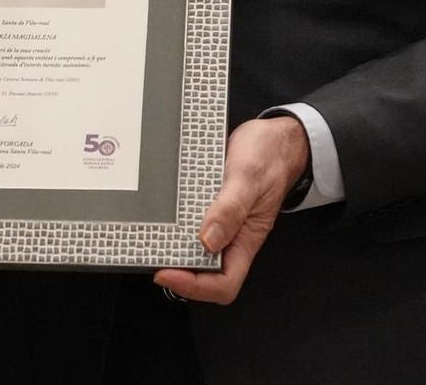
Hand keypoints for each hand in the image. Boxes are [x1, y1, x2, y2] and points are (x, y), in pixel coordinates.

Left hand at [154, 114, 307, 305]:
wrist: (274, 138)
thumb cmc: (269, 158)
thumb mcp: (248, 179)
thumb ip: (231, 209)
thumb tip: (208, 241)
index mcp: (246, 239)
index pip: (223, 284)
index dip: (195, 286)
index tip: (167, 273)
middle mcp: (232, 236)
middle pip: (204, 273)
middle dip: (177, 271)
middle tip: (151, 256)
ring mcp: (220, 223)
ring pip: (194, 250)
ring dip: (173, 249)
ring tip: (151, 239)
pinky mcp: (209, 207)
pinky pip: (190, 224)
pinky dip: (174, 225)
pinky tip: (161, 216)